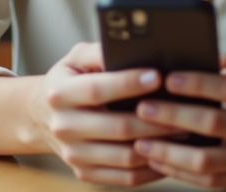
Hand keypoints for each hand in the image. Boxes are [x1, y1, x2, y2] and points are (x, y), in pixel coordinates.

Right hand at [31, 42, 185, 185]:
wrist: (40, 115)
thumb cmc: (69, 80)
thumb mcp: (77, 57)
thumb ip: (100, 50)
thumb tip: (133, 47)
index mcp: (60, 93)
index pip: (97, 89)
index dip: (128, 83)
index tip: (157, 75)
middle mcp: (63, 126)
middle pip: (118, 127)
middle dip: (156, 119)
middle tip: (184, 110)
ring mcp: (73, 154)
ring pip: (125, 156)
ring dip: (159, 145)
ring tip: (184, 131)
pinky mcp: (84, 173)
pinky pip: (126, 177)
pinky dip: (152, 169)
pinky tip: (170, 154)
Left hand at [132, 54, 225, 188]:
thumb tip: (195, 53)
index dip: (198, 83)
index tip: (168, 79)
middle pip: (214, 124)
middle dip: (174, 116)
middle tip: (144, 109)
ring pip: (208, 161)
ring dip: (170, 152)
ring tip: (141, 142)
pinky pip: (209, 181)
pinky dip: (179, 172)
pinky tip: (157, 160)